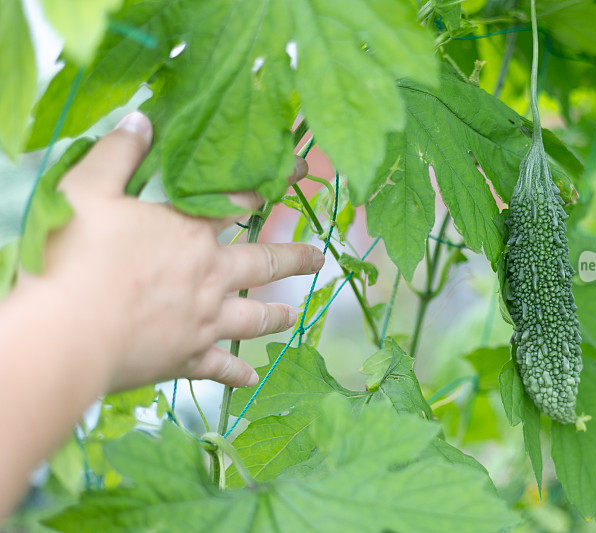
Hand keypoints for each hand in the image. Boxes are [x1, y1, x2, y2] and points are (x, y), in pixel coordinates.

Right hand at [13, 111, 322, 391]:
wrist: (67, 334)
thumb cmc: (75, 257)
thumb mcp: (88, 190)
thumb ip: (118, 155)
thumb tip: (141, 121)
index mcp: (190, 233)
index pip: (241, 201)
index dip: (273, 183)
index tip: (303, 173)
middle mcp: (209, 277)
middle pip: (263, 264)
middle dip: (294, 258)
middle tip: (318, 257)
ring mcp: (202, 322)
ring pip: (252, 318)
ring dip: (275, 315)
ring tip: (293, 314)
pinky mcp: (185, 360)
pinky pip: (219, 368)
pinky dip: (236, 375)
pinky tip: (251, 379)